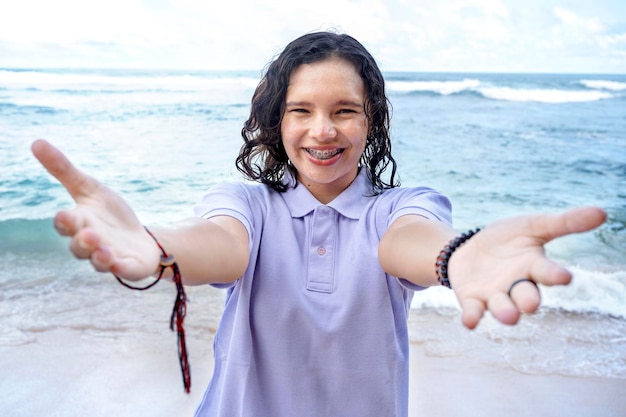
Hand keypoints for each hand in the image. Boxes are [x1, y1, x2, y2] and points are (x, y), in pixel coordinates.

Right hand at [31, 139, 159, 278]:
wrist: (140, 239)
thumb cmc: (110, 215)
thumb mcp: (90, 189)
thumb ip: (64, 170)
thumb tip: (36, 141)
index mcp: (79, 223)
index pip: (66, 224)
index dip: (65, 222)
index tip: (65, 214)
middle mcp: (89, 244)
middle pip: (79, 245)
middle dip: (82, 240)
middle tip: (88, 233)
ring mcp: (107, 258)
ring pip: (97, 261)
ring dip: (99, 255)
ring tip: (102, 249)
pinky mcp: (126, 267)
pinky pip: (121, 271)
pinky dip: (118, 268)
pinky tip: (118, 263)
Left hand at [448, 207, 605, 328]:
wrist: (469, 249)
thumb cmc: (508, 240)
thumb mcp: (532, 226)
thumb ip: (564, 223)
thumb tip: (603, 212)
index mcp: (534, 267)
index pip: (548, 273)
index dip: (555, 275)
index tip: (564, 276)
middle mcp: (517, 286)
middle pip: (526, 296)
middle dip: (529, 301)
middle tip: (530, 305)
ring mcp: (494, 295)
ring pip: (502, 308)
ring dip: (505, 313)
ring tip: (509, 317)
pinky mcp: (472, 300)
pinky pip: (474, 311)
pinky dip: (472, 316)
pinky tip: (469, 321)